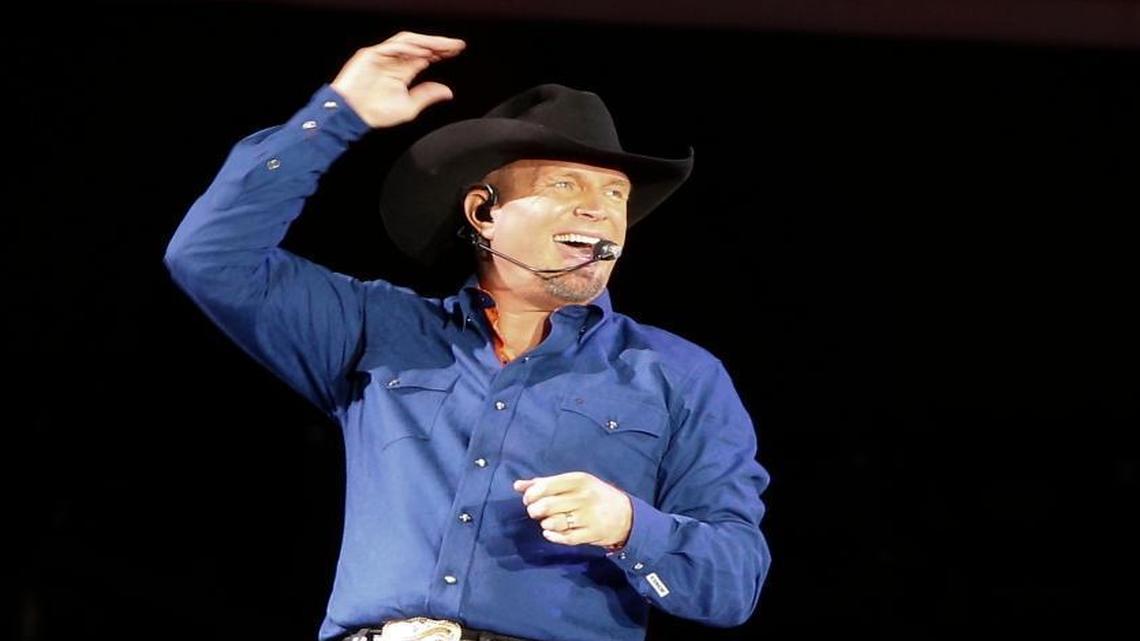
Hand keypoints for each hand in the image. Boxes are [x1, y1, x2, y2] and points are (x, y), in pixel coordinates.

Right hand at [330, 31, 465, 127]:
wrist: (351, 116)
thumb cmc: (374, 113)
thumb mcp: (409, 107)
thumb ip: (427, 96)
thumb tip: (447, 92)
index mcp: (402, 71)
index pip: (426, 56)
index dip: (441, 52)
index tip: (458, 51)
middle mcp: (393, 61)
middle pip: (419, 45)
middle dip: (438, 44)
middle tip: (456, 46)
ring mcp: (381, 56)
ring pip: (407, 41)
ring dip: (426, 42)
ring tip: (443, 47)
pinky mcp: (369, 55)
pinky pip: (391, 46)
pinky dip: (408, 47)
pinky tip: (423, 51)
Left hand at [513, 472, 631, 547]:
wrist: (626, 515)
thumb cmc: (594, 495)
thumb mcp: (574, 483)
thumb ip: (545, 483)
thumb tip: (517, 486)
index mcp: (579, 480)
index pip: (546, 486)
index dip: (531, 494)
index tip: (528, 499)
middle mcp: (584, 497)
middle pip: (547, 506)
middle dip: (535, 511)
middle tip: (536, 512)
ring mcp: (588, 517)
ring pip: (554, 522)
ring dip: (545, 524)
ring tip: (547, 522)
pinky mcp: (591, 534)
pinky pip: (565, 538)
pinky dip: (553, 536)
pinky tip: (550, 533)